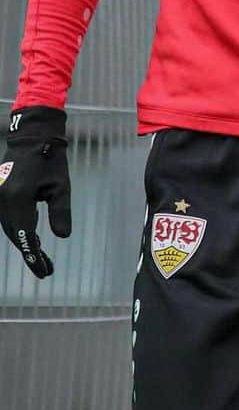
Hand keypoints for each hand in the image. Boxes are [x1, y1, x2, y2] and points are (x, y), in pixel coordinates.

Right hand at [0, 106, 70, 278]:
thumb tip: (62, 237)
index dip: (34, 256)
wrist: (33, 137)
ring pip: (10, 229)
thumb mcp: (61, 187)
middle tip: (46, 269)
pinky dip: (20, 230)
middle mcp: (3, 200)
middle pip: (16, 235)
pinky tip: (34, 237)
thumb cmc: (51, 160)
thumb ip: (61, 212)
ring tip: (41, 257)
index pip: (26, 235)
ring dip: (25, 242)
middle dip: (30, 253)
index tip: (44, 272)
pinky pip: (8, 219)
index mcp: (19, 198)